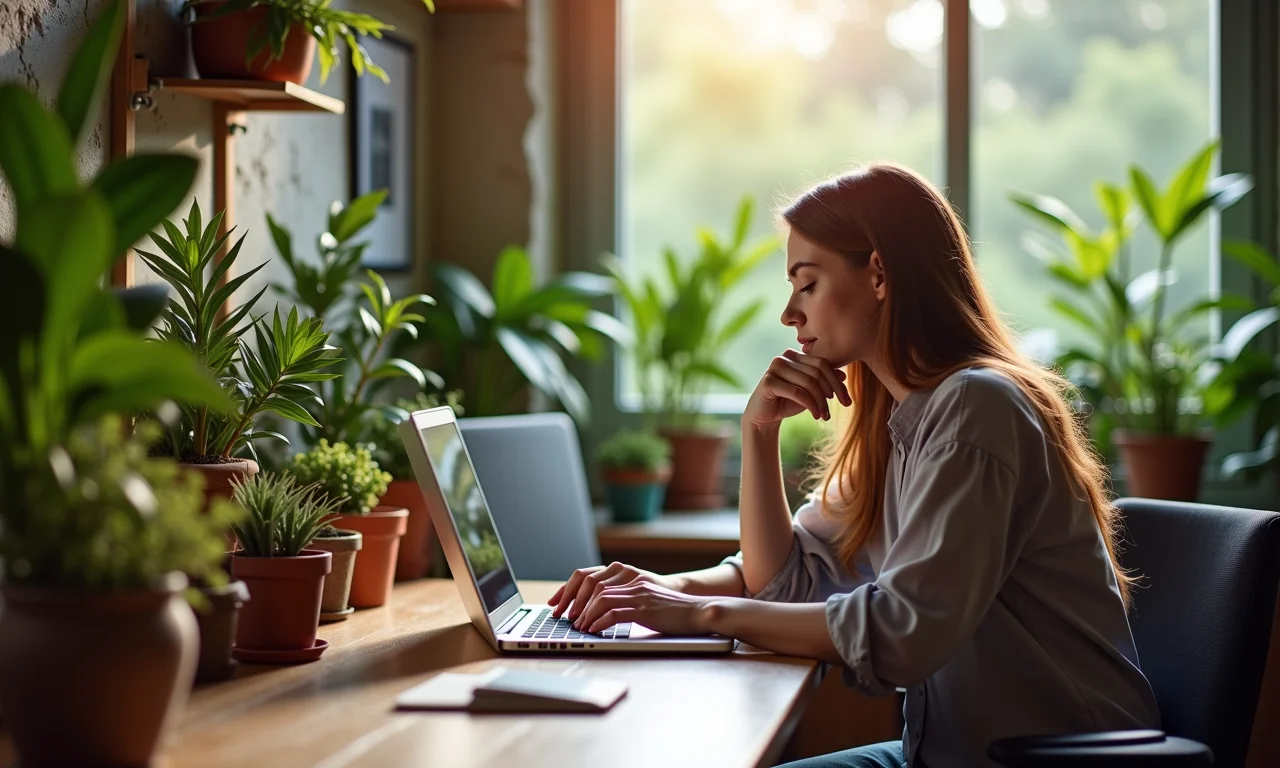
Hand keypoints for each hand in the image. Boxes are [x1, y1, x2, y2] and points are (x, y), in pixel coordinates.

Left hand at [549, 562, 677, 621]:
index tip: (556, 602)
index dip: (569, 588)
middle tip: (563, 617)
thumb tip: (597, 612)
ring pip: (601, 598)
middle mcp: (632, 580)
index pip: (590, 575)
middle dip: (572, 601)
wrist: (698, 612)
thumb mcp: (644, 600)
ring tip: (578, 627)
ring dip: (585, 613)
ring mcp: (638, 593)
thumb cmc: (671, 611)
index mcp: (629, 576)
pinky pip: (614, 612)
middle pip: (591, 584)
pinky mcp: (645, 609)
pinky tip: (593, 630)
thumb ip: (624, 600)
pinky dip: (599, 621)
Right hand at [743, 349, 849, 428]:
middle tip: (837, 410)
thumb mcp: (810, 393)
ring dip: (821, 402)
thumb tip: (843, 375)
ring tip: (824, 416)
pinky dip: (810, 405)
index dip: (837, 382)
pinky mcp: (768, 381)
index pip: (823, 363)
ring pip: (808, 382)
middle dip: (831, 393)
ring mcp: (775, 367)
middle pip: (817, 372)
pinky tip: (815, 416)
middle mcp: (784, 357)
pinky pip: (797, 392)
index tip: (847, 400)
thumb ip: (824, 382)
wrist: (764, 416)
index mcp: (795, 355)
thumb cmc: (787, 402)